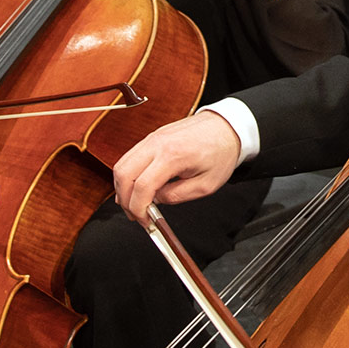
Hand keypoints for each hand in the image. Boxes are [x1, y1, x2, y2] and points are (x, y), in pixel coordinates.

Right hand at [112, 111, 243, 219]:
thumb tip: (154, 201)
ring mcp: (152, 138)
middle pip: (123, 174)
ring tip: (134, 204)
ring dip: (123, 187)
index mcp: (172, 155)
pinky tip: (136, 187)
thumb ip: (176, 196)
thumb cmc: (220, 152)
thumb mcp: (205, 185)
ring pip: (122, 164)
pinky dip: (127, 174)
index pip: (142, 186)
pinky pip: (130, 157)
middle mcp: (157, 143)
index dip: (138, 208)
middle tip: (135, 215)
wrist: (226, 127)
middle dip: (125, 200)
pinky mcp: (152, 137)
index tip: (144, 220)